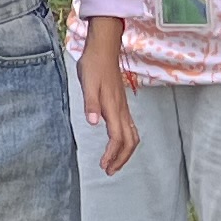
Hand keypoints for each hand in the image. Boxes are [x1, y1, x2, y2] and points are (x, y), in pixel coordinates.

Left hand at [77, 19, 139, 174]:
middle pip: (129, 141)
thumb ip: (90, 103)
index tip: (104, 165)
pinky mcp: (122, 105)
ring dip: (125, 152)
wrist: (104, 50)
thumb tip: (94, 122)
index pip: (117, 138)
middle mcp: (122, 110)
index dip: (112, 154)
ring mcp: (124, 108)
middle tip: (109, 171)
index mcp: (113, 107)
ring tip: (114, 163)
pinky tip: (117, 144)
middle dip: (121, 159)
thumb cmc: (93, 66)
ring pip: (132, 135)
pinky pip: (130, 128)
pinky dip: (126, 141)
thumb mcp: (87, 83)